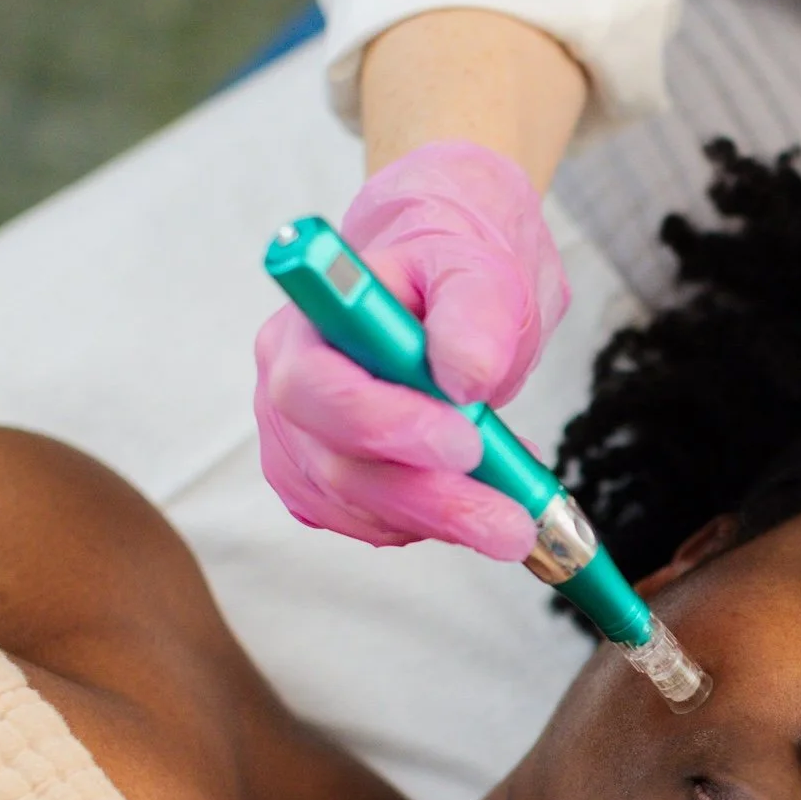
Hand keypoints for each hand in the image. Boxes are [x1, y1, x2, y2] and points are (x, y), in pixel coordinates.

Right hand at [253, 141, 570, 554]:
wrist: (444, 293)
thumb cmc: (451, 277)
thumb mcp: (480, 274)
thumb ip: (473, 315)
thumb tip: (463, 374)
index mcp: (313, 320)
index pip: (317, 385)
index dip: (384, 423)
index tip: (466, 443)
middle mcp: (288, 383)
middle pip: (335, 462)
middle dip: (430, 498)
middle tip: (512, 523)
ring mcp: (297, 438)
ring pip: (354, 504)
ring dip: (439, 520)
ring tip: (511, 514)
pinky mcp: (319, 480)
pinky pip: (364, 522)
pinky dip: (423, 525)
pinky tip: (471, 501)